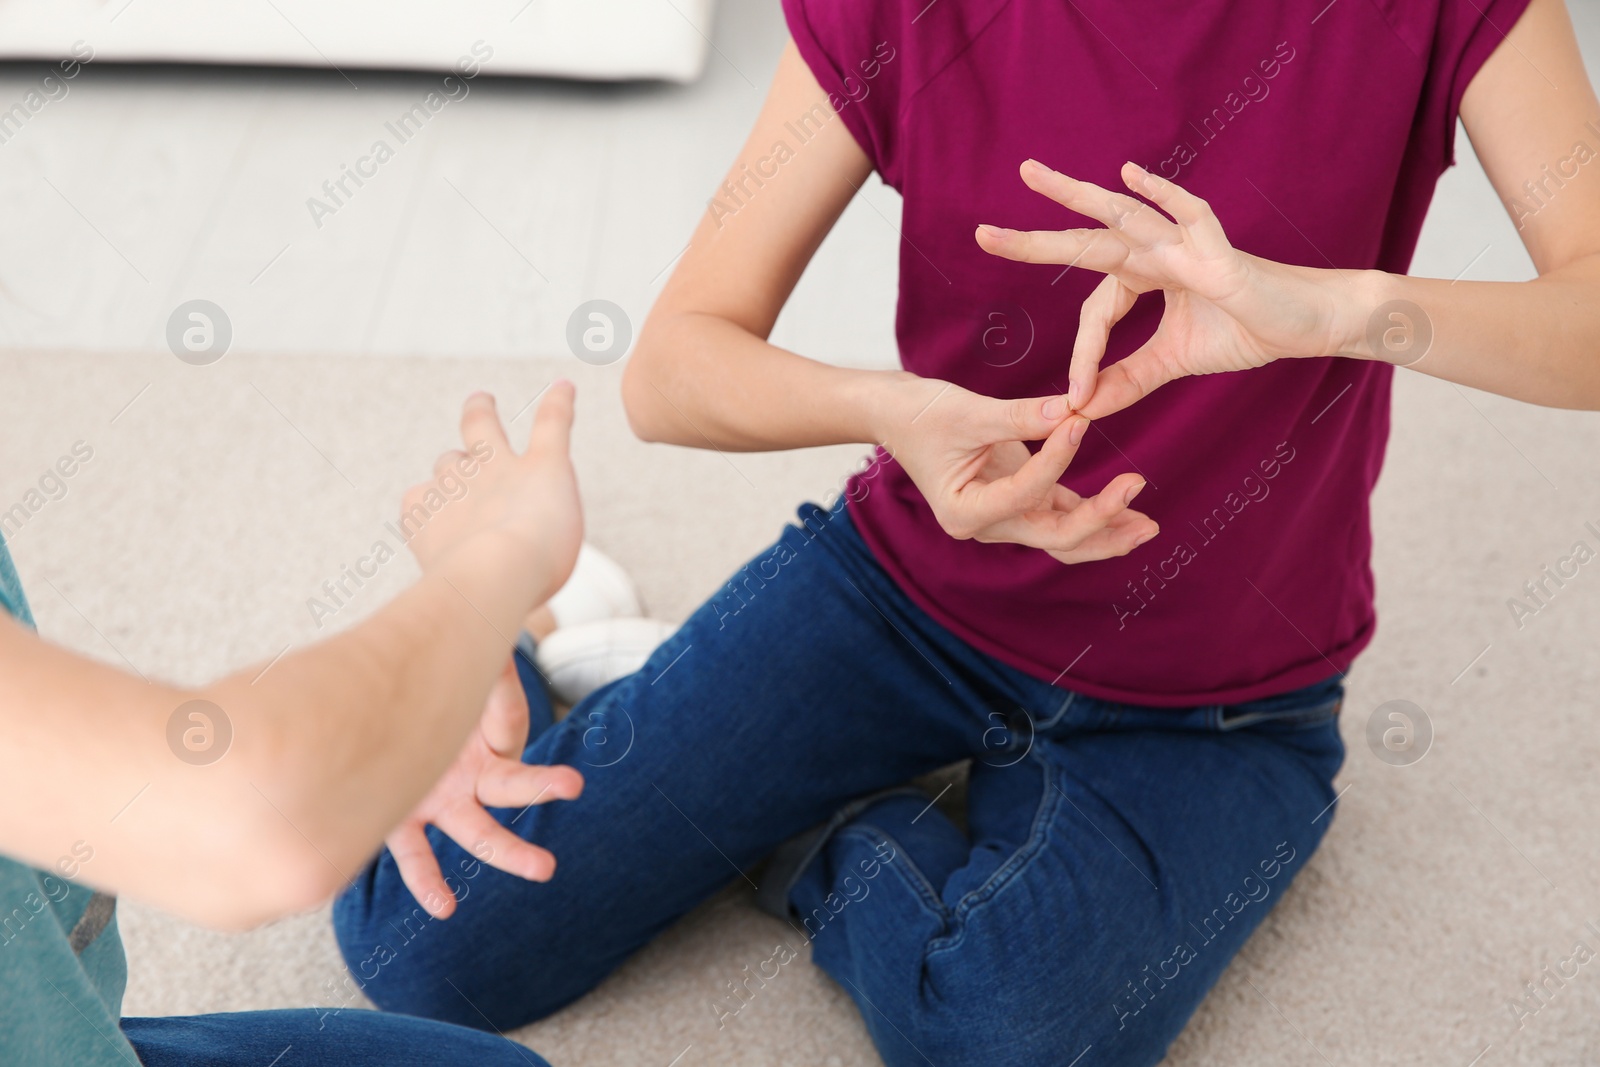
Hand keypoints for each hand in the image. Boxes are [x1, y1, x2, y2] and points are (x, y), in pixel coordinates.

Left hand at [386, 656, 583, 918]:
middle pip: (513, 782)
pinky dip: (427, 880)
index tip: (500, 661)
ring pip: (479, 830)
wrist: (387, 724)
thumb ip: (482, 671)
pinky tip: (443, 907)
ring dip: (509, 850)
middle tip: (573, 784)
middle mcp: (475, 774)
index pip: (506, 716)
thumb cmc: (432, 695)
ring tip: (544, 868)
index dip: (501, 688)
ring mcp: (444, 801)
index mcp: (494, 738)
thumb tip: (501, 644)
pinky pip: (416, 854)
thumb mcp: (457, 677)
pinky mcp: (404, 819)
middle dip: (543, 784)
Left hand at [404, 383, 583, 606]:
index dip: (558, 402)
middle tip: (480, 400)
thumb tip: (520, 525)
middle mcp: (495, 468)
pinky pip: (416, 500)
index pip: (553, 423)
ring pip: (447, 463)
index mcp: (541, 469)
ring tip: (456, 486)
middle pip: (481, 424)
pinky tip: (430, 524)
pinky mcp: (424, 509)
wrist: (494, 574)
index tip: (562, 387)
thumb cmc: (540, 562)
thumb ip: (543, 519)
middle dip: (480, 409)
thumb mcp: (563, 536)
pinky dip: (423, 508)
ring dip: (452, 470)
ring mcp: (456, 485)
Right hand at [872, 375, 1156, 562]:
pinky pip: (1062, 515)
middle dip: (1100, 523)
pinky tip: (1128, 507)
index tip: (1078, 420)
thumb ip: (1022, 416)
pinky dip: (1094, 512)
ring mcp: (1004, 518)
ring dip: (1106, 530)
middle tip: (1139, 500)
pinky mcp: (1019, 502)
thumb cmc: (922, 413)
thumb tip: (1076, 408)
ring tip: (1149, 524)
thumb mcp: (968, 411)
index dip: (1057, 459)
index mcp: (965, 513)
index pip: (1026, 493)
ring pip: (1063, 538)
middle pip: (1054, 538)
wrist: (897, 414)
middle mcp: (986, 527)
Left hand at [976, 160, 1359, 419]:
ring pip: (1122, 219)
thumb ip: (1129, 379)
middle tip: (982, 232)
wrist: (1307, 324)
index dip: (1084, 356)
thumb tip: (1083, 410)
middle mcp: (1157, 252)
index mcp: (1145, 275)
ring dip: (1076, 198)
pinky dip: (1161, 194)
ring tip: (1033, 177)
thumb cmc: (1247, 329)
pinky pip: (1187, 216)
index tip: (1078, 399)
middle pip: (1086, 243)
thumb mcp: (1174, 361)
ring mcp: (1186, 244)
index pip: (1095, 311)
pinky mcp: (1218, 251)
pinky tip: (1129, 175)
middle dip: (1035, 240)